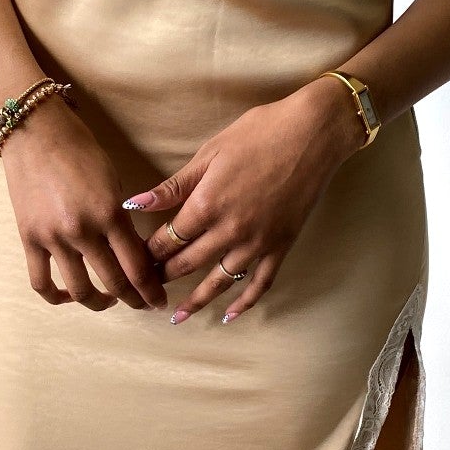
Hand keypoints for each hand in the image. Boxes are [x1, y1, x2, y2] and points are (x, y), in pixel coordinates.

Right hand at [0, 98, 168, 312]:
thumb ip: (121, 218)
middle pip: (115, 282)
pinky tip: (69, 295)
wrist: (35, 130)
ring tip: (108, 302)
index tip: (158, 299)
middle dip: (135, 299)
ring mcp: (53, 238)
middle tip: (143, 304)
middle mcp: (82, 231)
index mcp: (109, 213)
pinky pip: (42, 282)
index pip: (138, 265)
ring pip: (81, 290)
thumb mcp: (112, 180)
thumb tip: (132, 250)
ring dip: (100, 303)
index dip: (151, 289)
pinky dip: (57, 297)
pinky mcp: (29, 239)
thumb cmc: (79, 149)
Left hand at [124, 78, 366, 322]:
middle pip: (187, 263)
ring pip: (219, 282)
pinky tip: (229, 316)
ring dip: (196, 300)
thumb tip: (136, 203)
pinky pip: (260, 283)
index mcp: (207, 205)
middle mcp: (230, 231)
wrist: (314, 134)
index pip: (168, 239)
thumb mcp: (210, 153)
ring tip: (177, 316)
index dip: (148, 252)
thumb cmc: (259, 133)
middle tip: (146, 287)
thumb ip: (173, 186)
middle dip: (163, 276)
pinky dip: (244, 303)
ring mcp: (258, 242)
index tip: (135, 260)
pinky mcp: (281, 245)